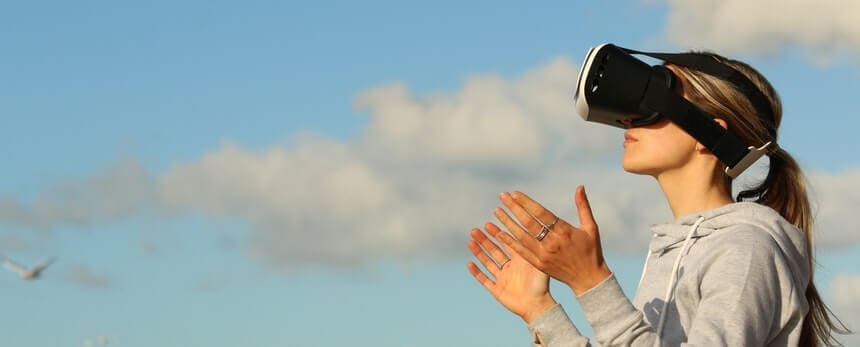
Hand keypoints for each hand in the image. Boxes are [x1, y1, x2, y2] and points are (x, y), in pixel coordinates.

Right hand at [467, 223, 556, 323]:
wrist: (538, 306)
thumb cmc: (541, 285)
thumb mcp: (537, 262)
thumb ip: (531, 247)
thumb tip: (530, 228)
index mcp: (519, 260)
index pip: (506, 243)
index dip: (497, 233)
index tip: (489, 223)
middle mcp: (510, 268)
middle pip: (494, 251)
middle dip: (484, 240)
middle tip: (475, 230)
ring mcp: (502, 279)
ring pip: (487, 262)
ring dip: (478, 252)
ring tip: (470, 241)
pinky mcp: (497, 290)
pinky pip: (484, 280)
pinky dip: (477, 272)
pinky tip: (470, 264)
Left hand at [494, 185, 610, 295]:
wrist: (588, 279)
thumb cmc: (591, 250)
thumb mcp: (591, 227)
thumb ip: (583, 207)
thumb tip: (579, 187)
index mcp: (564, 232)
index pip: (541, 213)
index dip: (526, 202)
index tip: (514, 193)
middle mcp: (552, 243)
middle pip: (528, 222)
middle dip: (514, 208)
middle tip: (502, 196)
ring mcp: (544, 255)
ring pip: (521, 236)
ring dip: (507, 223)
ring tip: (497, 211)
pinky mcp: (539, 264)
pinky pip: (521, 252)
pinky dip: (509, 242)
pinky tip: (499, 233)